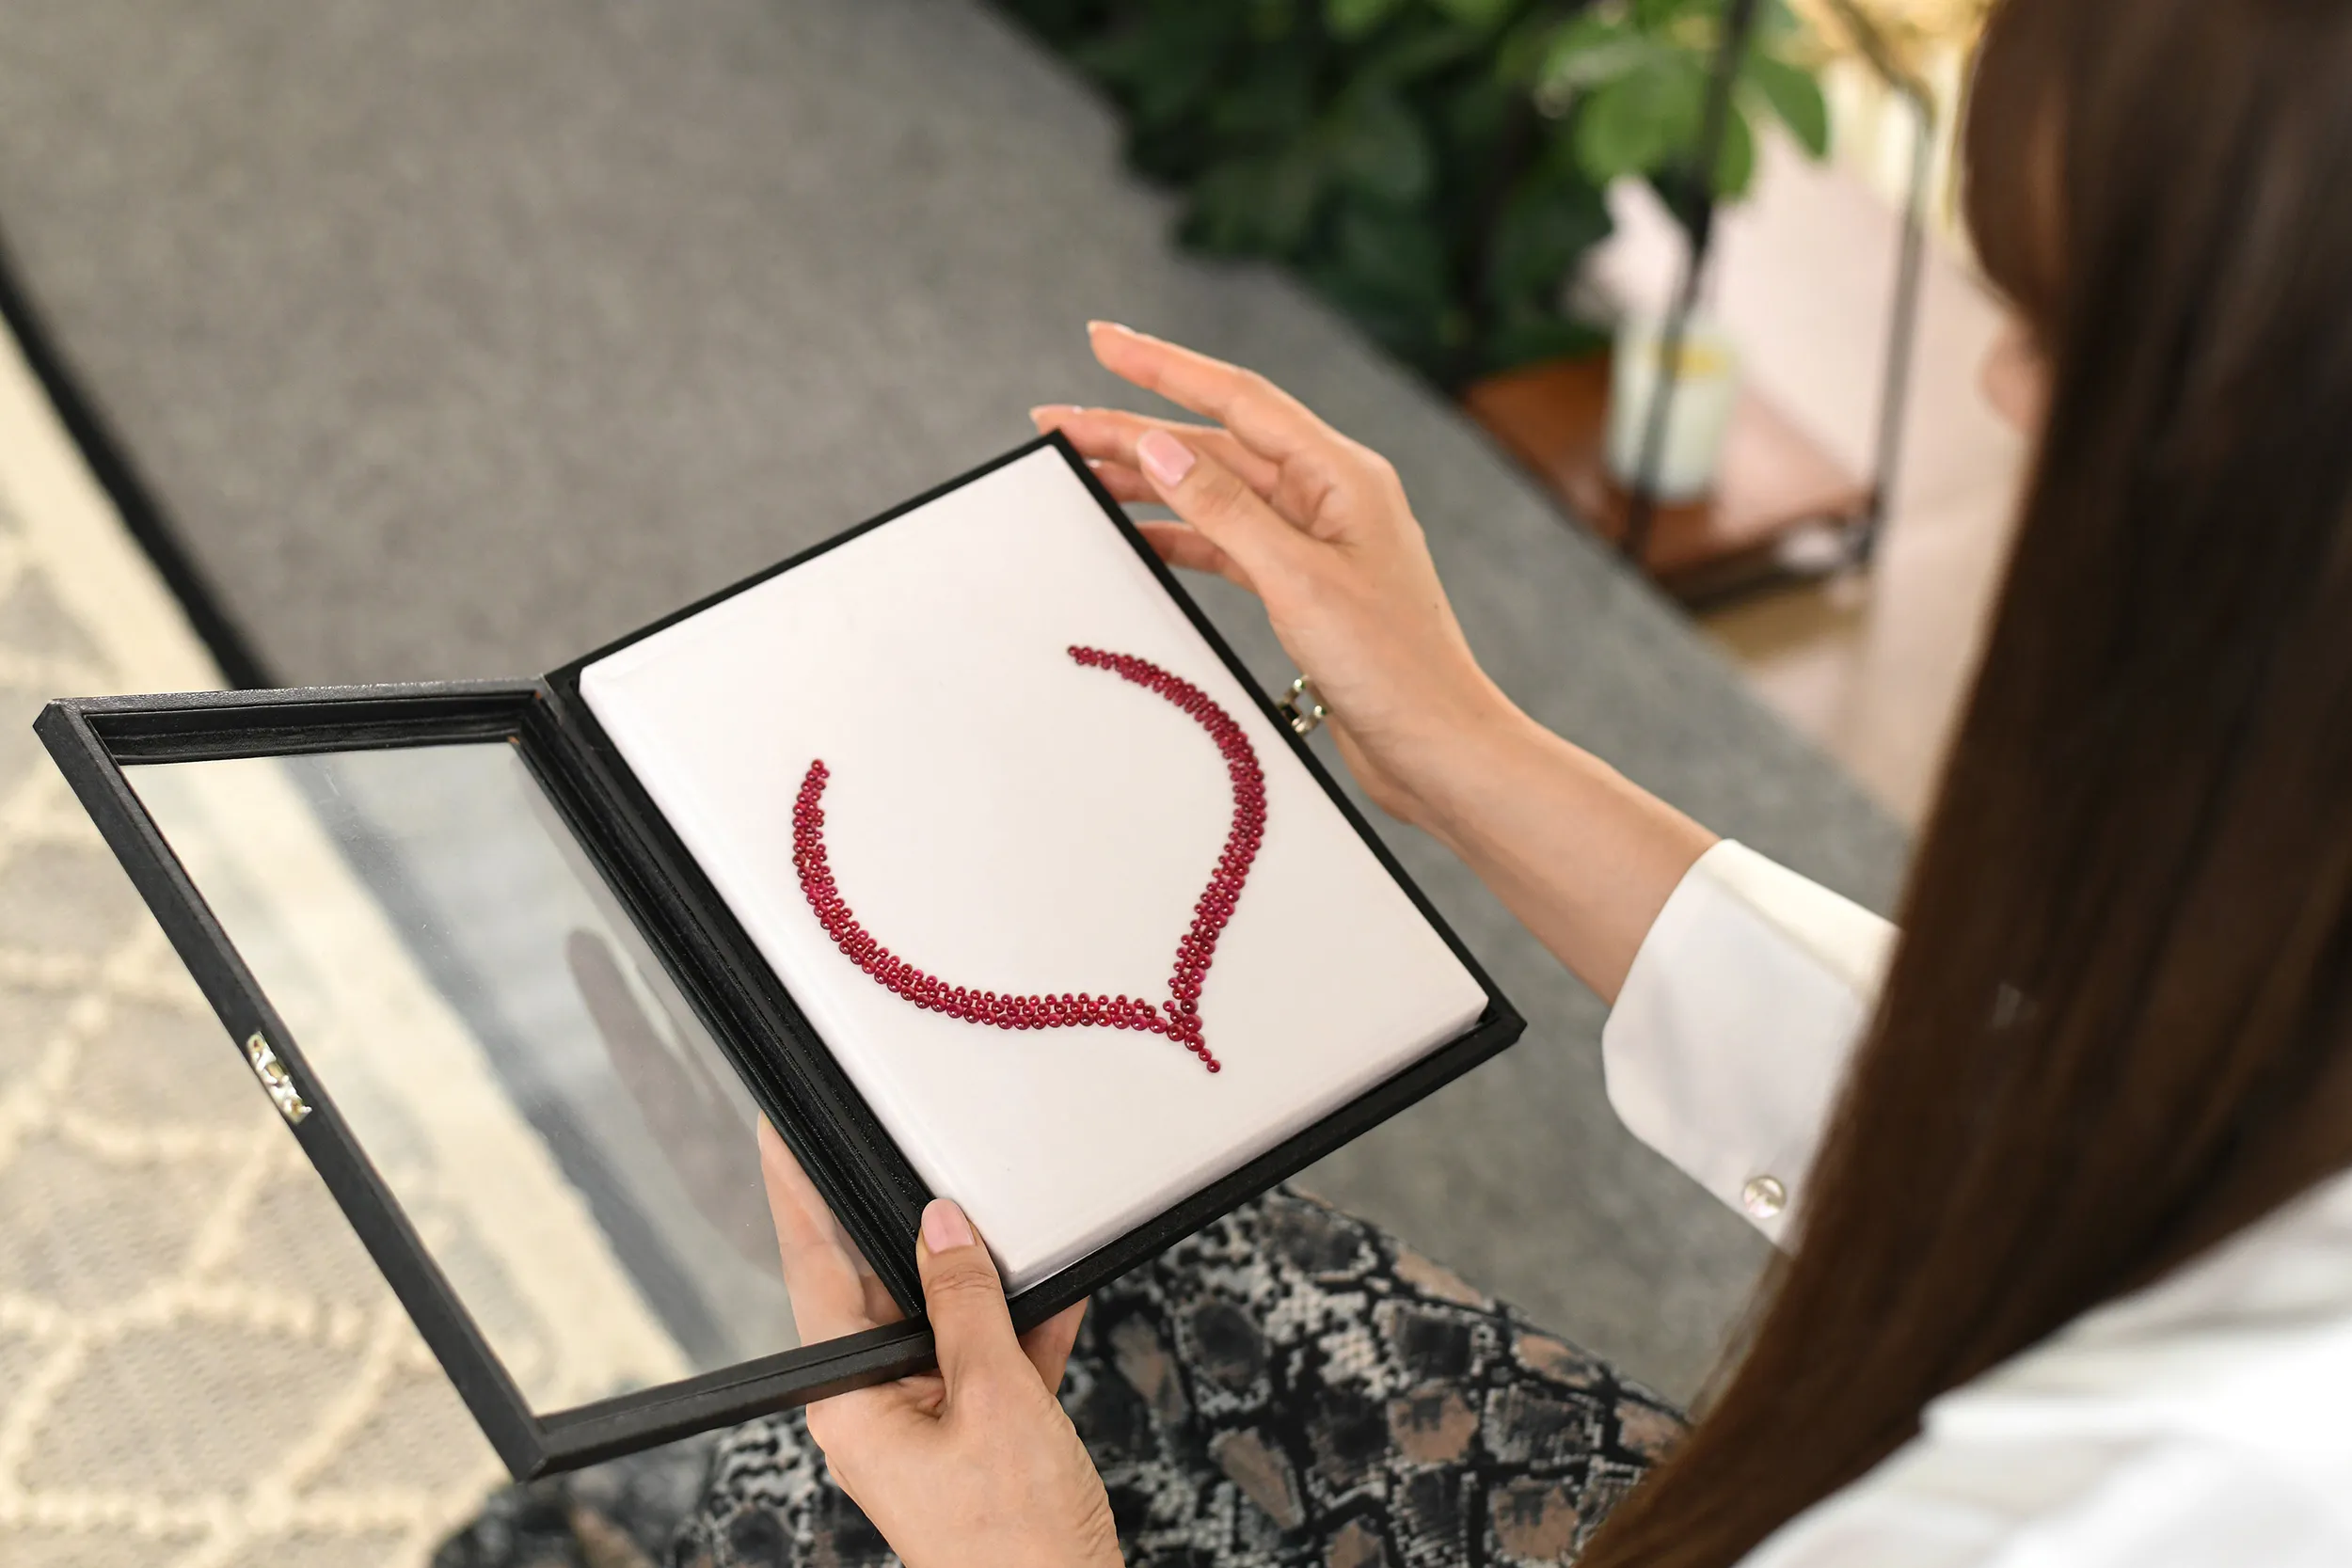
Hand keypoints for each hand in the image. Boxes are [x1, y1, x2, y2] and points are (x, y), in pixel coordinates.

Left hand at [758, 1122, 1119, 1567]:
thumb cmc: (1016, 1543)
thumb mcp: (997, 1399)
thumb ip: (968, 1304)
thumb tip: (943, 1227)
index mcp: (853, 1401)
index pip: (814, 1275)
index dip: (798, 1199)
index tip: (781, 1137)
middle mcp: (878, 1408)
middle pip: (878, 1289)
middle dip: (905, 1226)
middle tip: (909, 1153)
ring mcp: (927, 1423)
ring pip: (944, 1318)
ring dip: (981, 1278)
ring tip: (1004, 1220)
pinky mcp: (977, 1436)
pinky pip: (991, 1357)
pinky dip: (1023, 1324)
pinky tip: (1055, 1286)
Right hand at [1033, 321, 1520, 828]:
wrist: (1436, 748)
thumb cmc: (1394, 668)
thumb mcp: (1299, 581)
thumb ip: (1226, 509)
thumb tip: (1160, 447)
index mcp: (1342, 474)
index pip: (1238, 400)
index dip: (1164, 367)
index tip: (1103, 341)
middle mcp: (1330, 496)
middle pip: (1216, 446)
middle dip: (1134, 430)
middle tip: (1057, 425)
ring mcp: (1317, 541)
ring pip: (1215, 494)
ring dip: (1148, 483)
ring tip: (1080, 475)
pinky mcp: (1304, 587)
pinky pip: (1227, 543)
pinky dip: (1179, 536)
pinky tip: (1134, 534)